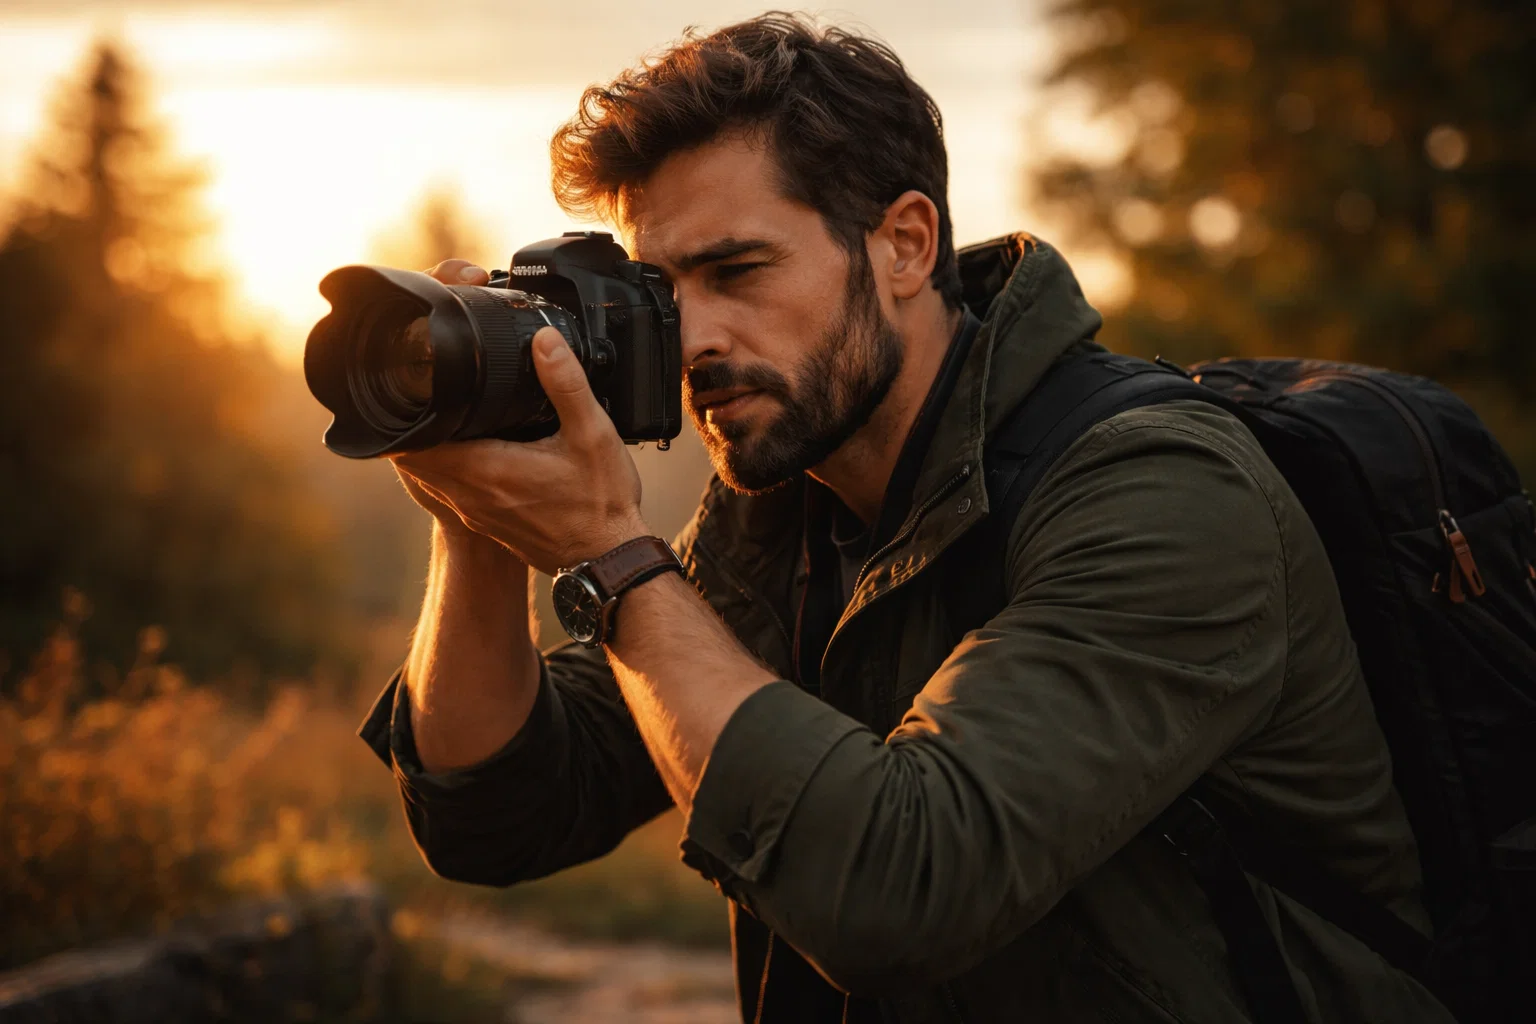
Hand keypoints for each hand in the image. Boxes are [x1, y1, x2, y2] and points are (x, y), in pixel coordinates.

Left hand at [389, 260, 648, 574]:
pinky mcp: (489, 524)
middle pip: (414, 458)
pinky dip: (452, 468)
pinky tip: (478, 450)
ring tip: (448, 415)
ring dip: (433, 449)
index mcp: (487, 470)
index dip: (406, 414)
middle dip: (418, 425)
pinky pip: (453, 491)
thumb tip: (544, 341)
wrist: (609, 561)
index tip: (415, 386)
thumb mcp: (593, 434)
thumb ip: (566, 383)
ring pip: (431, 475)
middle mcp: (472, 496)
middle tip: (432, 392)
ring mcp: (478, 514)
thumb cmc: (602, 504)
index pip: (413, 444)